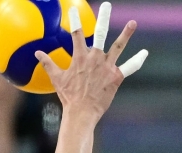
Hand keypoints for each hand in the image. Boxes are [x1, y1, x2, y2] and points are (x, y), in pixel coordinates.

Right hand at [37, 2, 147, 122]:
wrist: (82, 112)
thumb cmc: (68, 96)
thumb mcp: (56, 78)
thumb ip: (47, 63)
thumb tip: (36, 53)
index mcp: (80, 57)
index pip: (75, 34)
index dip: (74, 21)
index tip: (73, 9)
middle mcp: (95, 58)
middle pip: (99, 33)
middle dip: (103, 18)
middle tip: (107, 5)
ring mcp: (107, 66)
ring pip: (118, 46)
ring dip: (126, 34)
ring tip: (133, 23)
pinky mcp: (116, 77)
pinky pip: (129, 67)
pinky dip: (137, 60)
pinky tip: (144, 53)